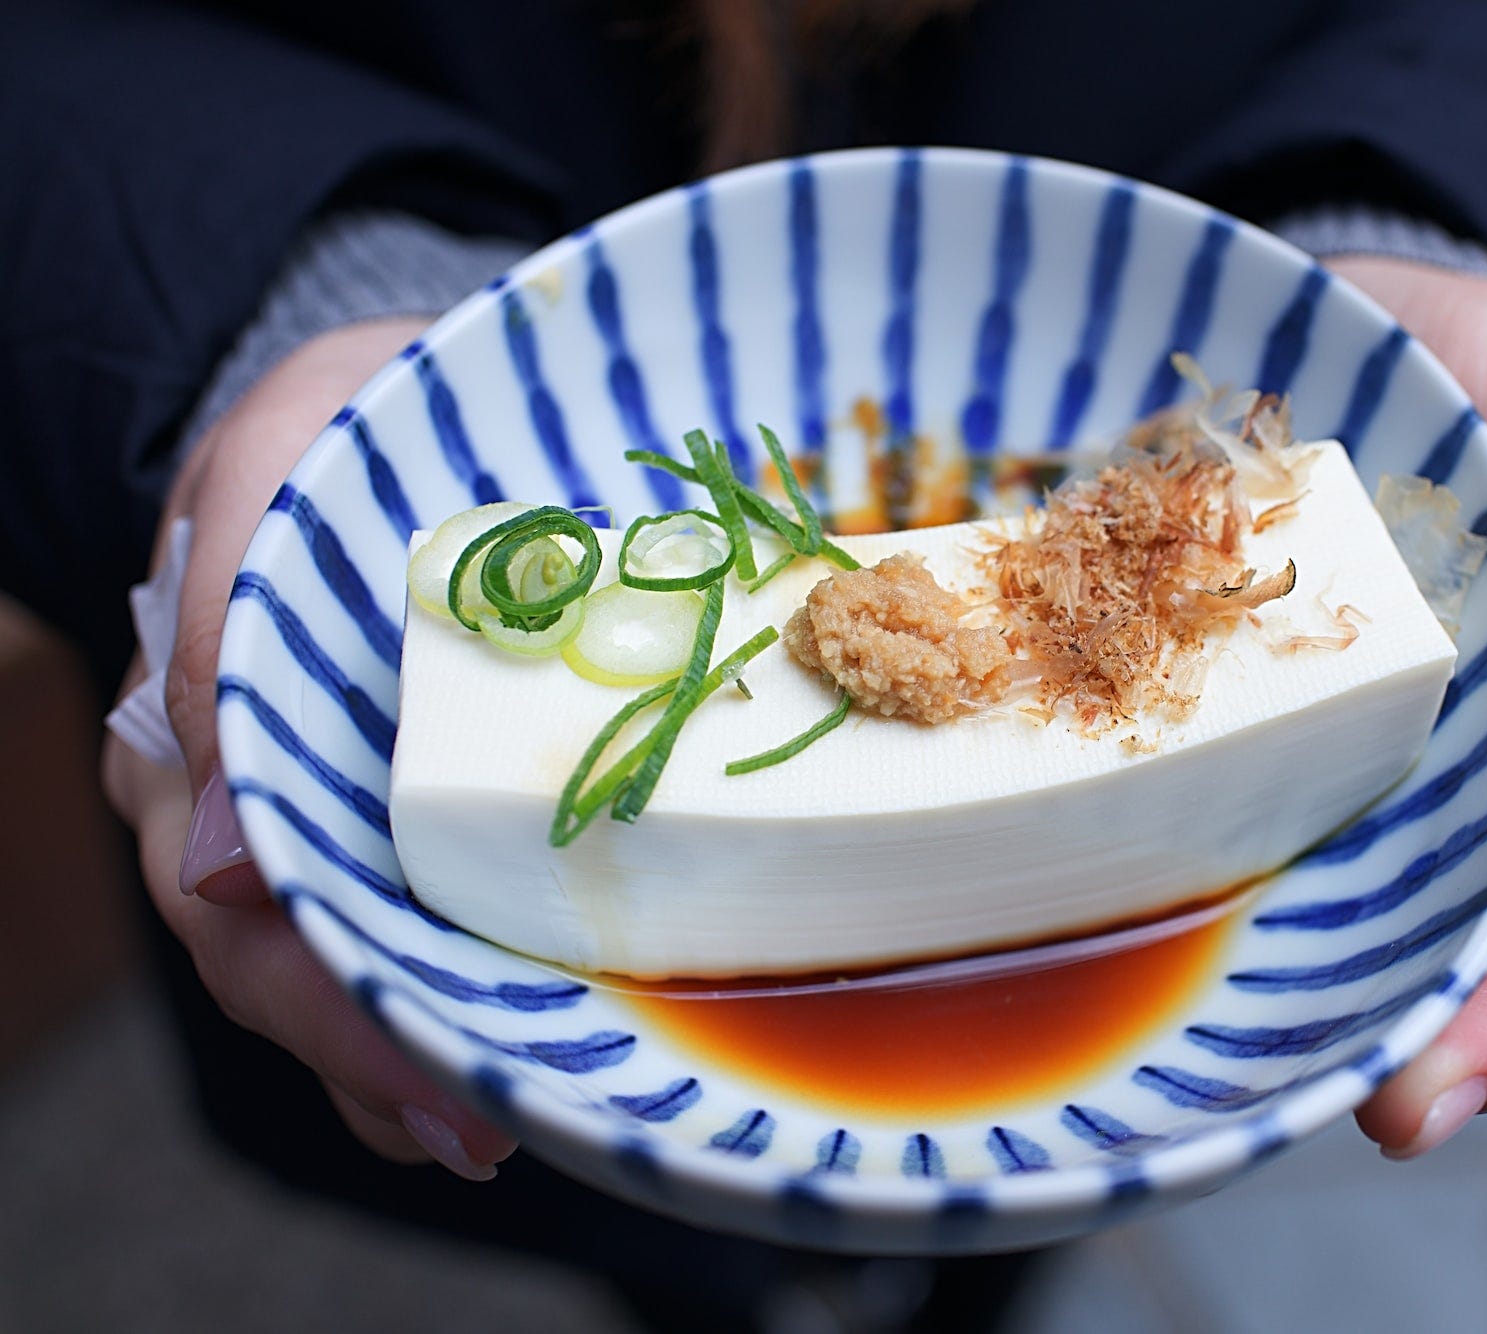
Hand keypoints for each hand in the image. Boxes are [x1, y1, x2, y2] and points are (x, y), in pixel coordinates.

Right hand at [103, 316, 515, 1180]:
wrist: (397, 400)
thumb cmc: (335, 422)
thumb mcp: (272, 465)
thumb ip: (226, 628)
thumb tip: (223, 867)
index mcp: (198, 724)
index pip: (237, 902)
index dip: (323, 1000)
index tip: (420, 1067)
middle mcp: (244, 787)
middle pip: (291, 960)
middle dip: (381, 1054)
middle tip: (479, 1133)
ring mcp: (320, 794)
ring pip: (347, 952)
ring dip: (418, 1045)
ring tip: (500, 1121)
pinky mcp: (401, 787)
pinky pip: (410, 905)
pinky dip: (452, 980)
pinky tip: (509, 1044)